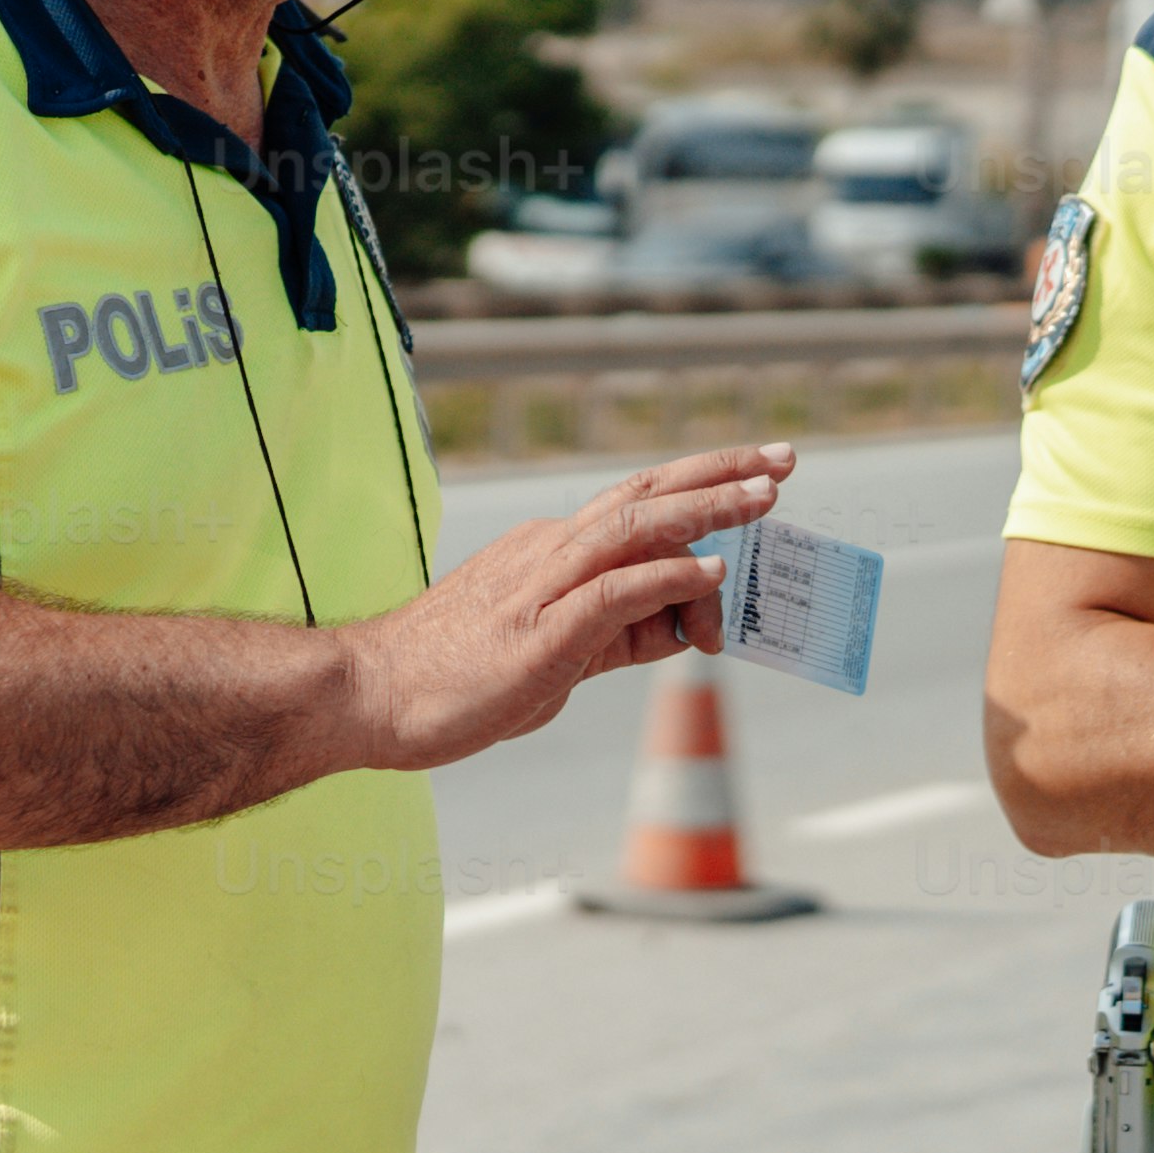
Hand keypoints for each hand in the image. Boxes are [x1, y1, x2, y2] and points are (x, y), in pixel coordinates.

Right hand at [342, 443, 795, 772]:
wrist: (370, 695)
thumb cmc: (455, 679)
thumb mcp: (555, 652)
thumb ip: (616, 634)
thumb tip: (679, 629)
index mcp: (550, 551)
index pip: (639, 515)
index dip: (702, 495)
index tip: (758, 484)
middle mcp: (550, 552)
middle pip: (645, 495)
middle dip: (720, 474)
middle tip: (783, 457)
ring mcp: (543, 586)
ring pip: (637, 527)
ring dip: (708, 508)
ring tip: (765, 497)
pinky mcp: (540, 630)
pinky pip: (616, 592)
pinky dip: (670, 578)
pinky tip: (715, 574)